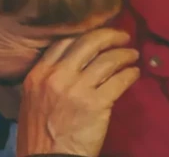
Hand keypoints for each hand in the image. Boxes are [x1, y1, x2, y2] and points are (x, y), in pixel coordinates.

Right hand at [15, 29, 140, 156]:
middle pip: (89, 42)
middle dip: (110, 36)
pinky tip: (135, 74)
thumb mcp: (33, 99)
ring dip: (125, 55)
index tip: (100, 34)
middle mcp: (56, 76)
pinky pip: (120, 80)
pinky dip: (131, 74)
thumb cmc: (39, 134)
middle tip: (123, 37)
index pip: (65, 41)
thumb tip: (76, 61)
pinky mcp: (96, 103)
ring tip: (133, 56)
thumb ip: (50, 78)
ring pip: (108, 59)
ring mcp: (77, 89)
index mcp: (38, 74)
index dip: (87, 33)